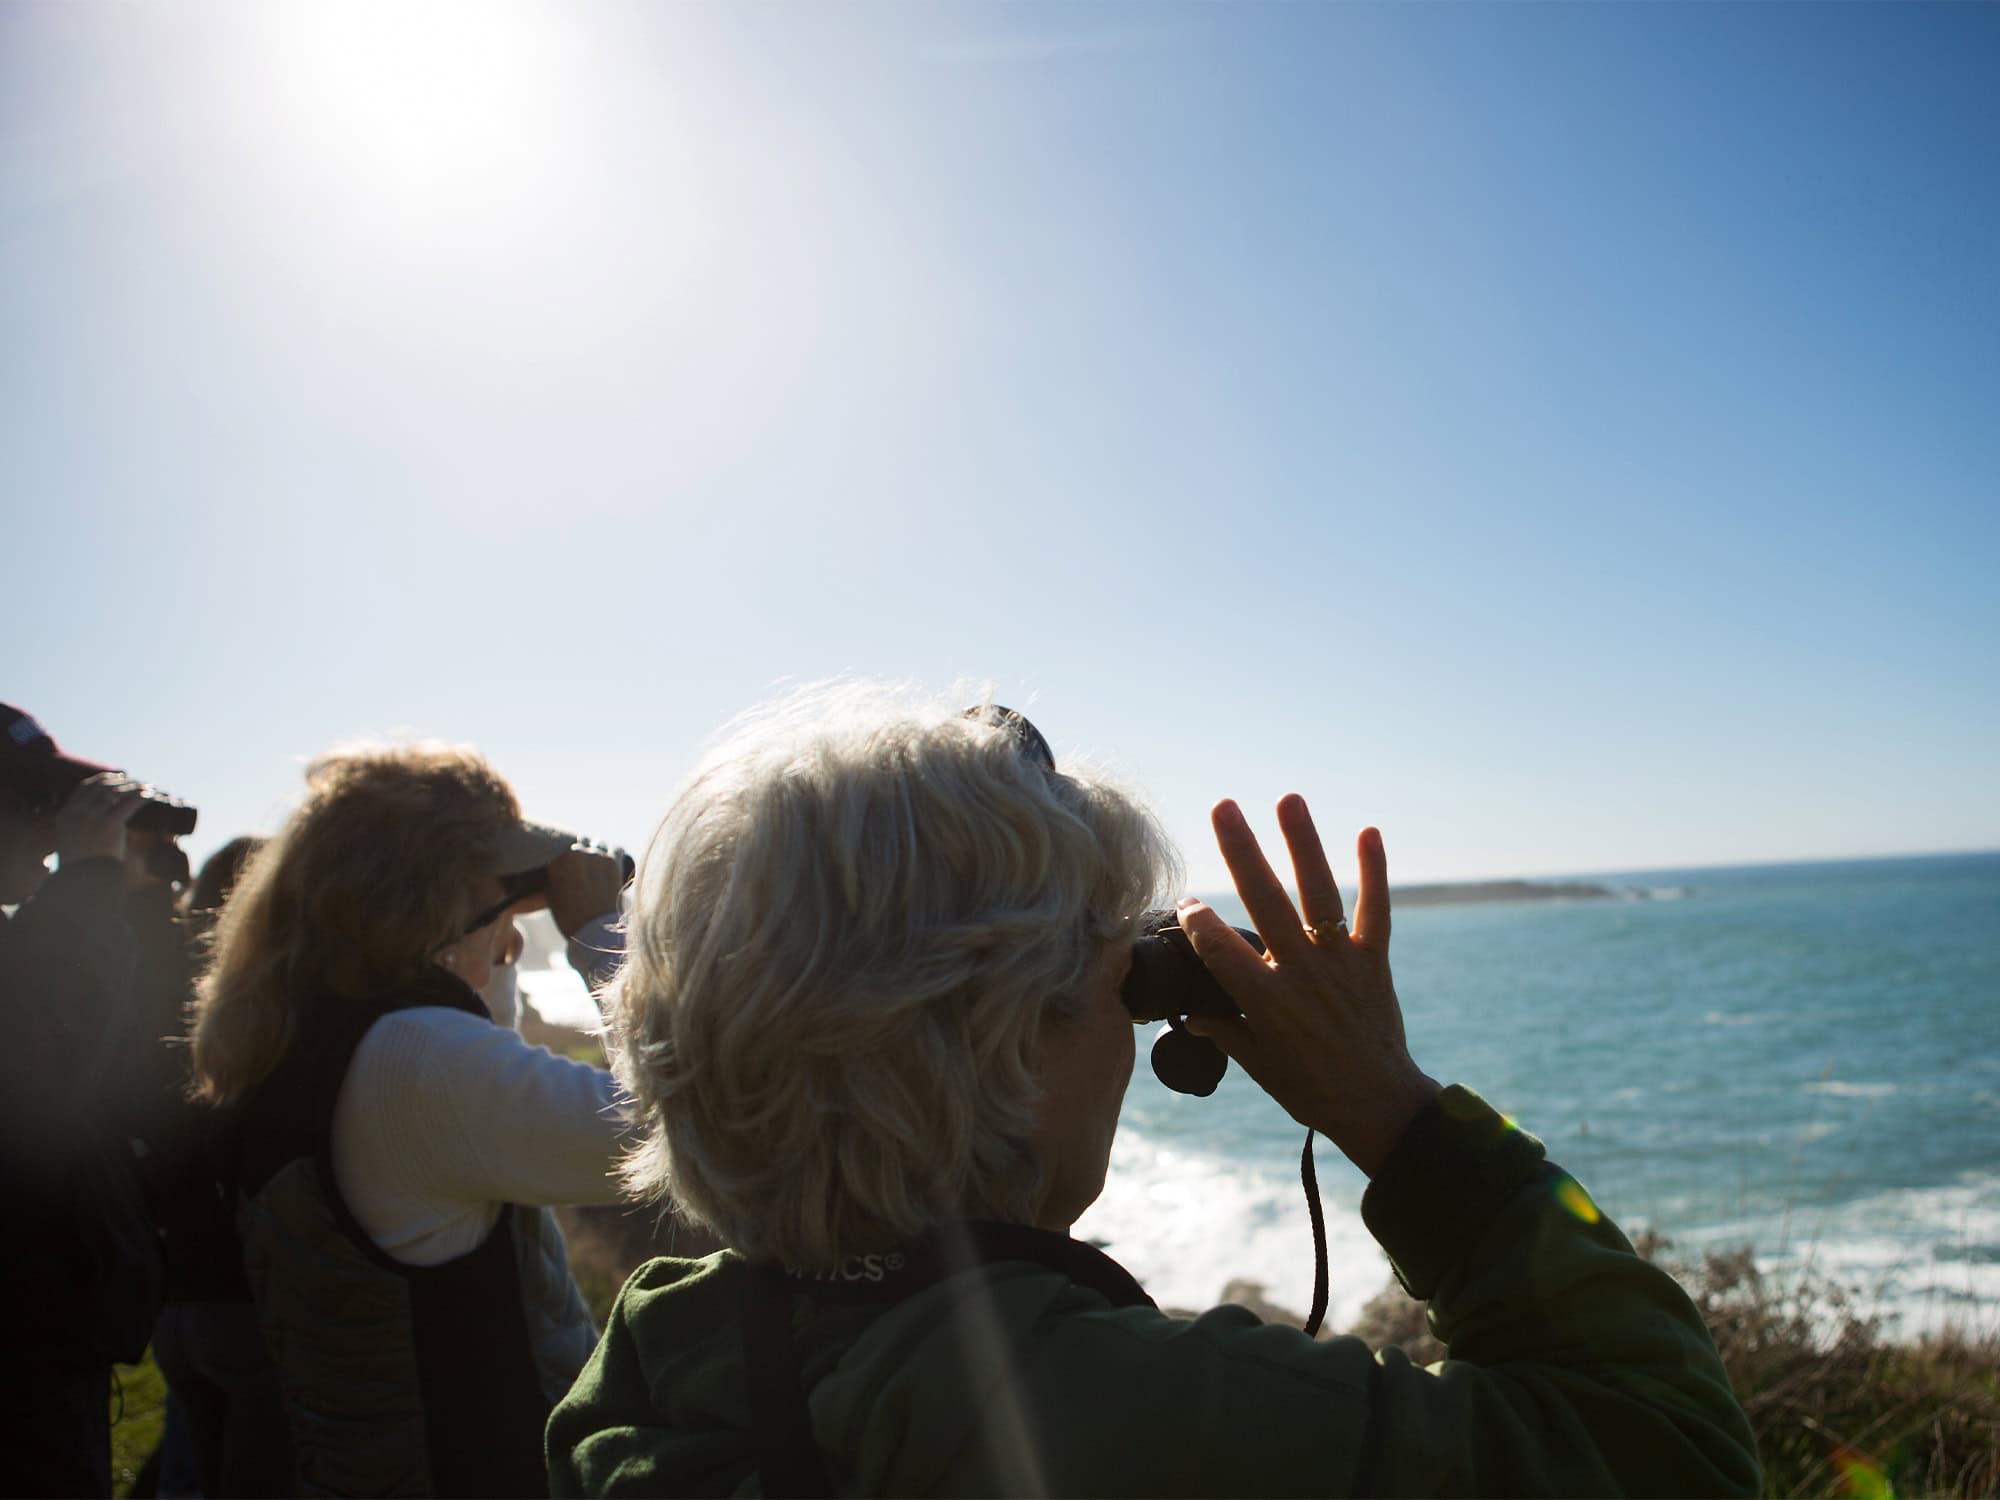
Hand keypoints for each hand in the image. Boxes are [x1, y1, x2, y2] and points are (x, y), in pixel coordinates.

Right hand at [51, 772, 147, 866]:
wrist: (85, 881)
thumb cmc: (82, 867)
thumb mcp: (73, 843)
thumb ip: (80, 830)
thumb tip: (98, 822)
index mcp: (65, 815)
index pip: (84, 787)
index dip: (102, 779)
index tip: (117, 777)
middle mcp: (77, 813)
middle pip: (103, 787)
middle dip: (122, 782)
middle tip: (137, 784)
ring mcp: (92, 817)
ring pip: (117, 793)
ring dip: (135, 787)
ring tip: (148, 788)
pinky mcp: (110, 824)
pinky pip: (130, 803)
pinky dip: (142, 796)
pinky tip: (151, 795)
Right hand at [545, 846, 624, 938]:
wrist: (594, 930)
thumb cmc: (568, 915)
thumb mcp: (551, 893)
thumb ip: (553, 874)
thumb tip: (556, 866)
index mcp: (560, 858)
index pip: (559, 844)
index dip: (561, 851)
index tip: (562, 858)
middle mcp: (580, 851)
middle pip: (580, 842)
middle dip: (579, 851)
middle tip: (579, 863)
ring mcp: (599, 856)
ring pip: (598, 844)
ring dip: (596, 850)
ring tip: (594, 863)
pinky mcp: (615, 863)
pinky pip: (616, 849)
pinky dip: (612, 854)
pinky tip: (610, 860)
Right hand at [1177, 795, 1439, 1177]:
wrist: (1377, 1105)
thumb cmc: (1309, 1090)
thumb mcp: (1257, 1063)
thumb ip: (1224, 1028)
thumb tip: (1192, 1012)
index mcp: (1265, 1000)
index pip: (1220, 948)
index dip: (1197, 921)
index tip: (1185, 902)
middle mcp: (1301, 972)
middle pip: (1265, 902)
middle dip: (1242, 850)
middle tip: (1222, 807)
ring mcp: (1339, 962)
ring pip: (1318, 893)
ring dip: (1303, 843)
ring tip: (1288, 800)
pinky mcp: (1372, 961)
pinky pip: (1374, 910)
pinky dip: (1374, 872)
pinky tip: (1368, 832)